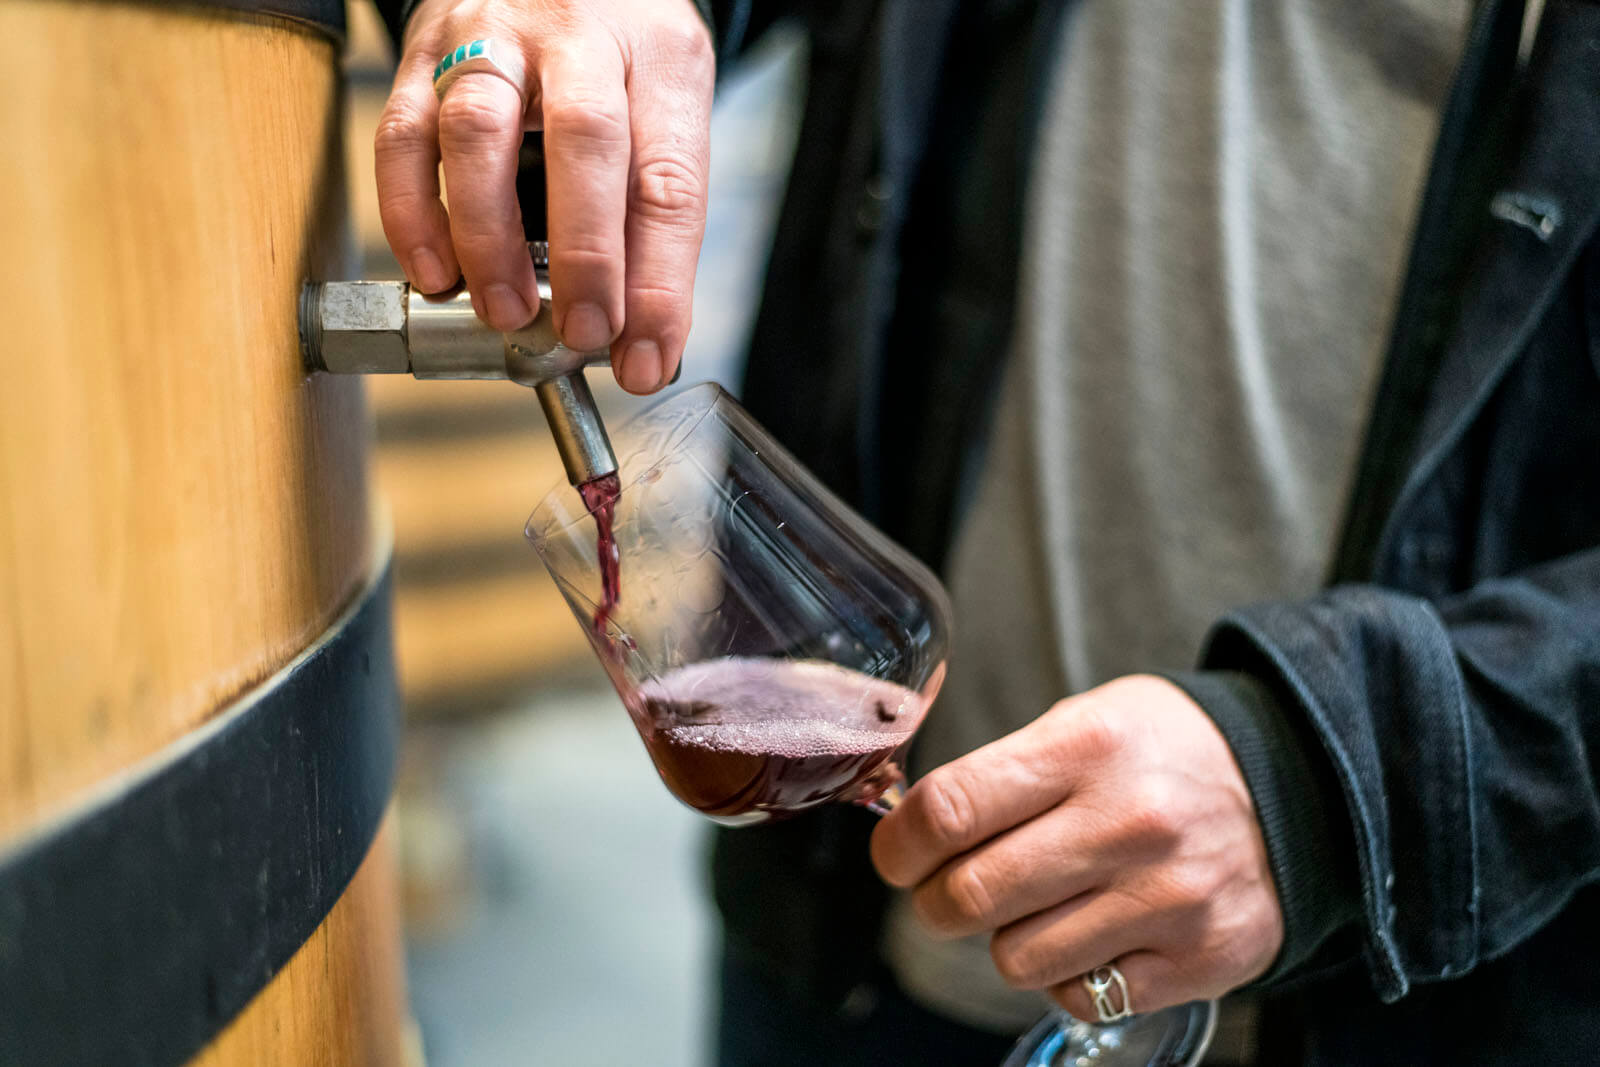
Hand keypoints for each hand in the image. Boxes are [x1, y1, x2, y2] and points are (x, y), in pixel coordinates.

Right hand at [375, 0, 713, 392]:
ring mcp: (494, 34)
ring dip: (488, 238)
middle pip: (583, 140)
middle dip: (584, 257)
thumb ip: (653, 221)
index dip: (659, 283)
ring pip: (478, 131)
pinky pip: (405, 134)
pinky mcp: (426, 51)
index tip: (645, 357)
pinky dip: (411, 213)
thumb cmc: (619, 58)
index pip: (669, 179)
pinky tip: (434, 272)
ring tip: (503, 309)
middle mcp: (578, 35)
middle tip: (581, 333)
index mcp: (661, 59)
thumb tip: (639, 343)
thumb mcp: (665, 116)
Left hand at [871, 675, 1283, 1019]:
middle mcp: (1127, 824)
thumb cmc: (1160, 753)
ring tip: (1041, 904)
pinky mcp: (1198, 960)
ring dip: (1007, 939)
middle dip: (935, 902)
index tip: (896, 855)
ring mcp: (1167, 899)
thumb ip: (999, 773)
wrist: (1295, 787)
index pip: (950, 808)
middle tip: (945, 892)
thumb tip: (906, 828)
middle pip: (970, 894)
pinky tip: (1094, 932)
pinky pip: (1079, 995)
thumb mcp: (1083, 722)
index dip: (900, 843)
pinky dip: (1068, 975)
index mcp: (1086, 749)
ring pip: (1016, 958)